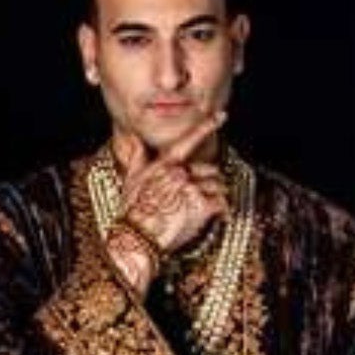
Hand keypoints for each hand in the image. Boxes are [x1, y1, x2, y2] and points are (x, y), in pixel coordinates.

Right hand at [118, 111, 229, 256]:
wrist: (137, 238)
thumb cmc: (132, 212)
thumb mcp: (131, 180)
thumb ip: (136, 158)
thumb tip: (134, 139)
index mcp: (164, 164)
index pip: (188, 141)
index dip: (206, 126)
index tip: (222, 116)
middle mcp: (179, 172)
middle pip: (209, 169)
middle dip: (210, 182)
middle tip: (203, 197)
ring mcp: (190, 188)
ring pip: (218, 185)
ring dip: (217, 196)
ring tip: (207, 209)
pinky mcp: (200, 206)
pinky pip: (221, 202)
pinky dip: (223, 211)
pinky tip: (221, 217)